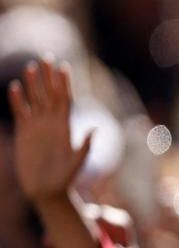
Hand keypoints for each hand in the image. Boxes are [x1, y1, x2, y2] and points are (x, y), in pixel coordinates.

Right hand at [10, 59, 91, 205]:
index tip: (64, 67)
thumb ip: (84, 145)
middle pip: (50, 94)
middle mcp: (52, 123)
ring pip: (35, 100)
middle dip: (48, 77)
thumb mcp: (77, 162)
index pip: (65, 99)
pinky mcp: (24, 133)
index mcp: (66, 126)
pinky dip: (17, 100)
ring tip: (31, 67)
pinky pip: (20, 112)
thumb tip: (94, 129)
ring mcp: (37, 126)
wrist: (48, 190)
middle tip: (46, 57)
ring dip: (33, 84)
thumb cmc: (65, 177)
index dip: (64, 84)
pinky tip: (15, 87)